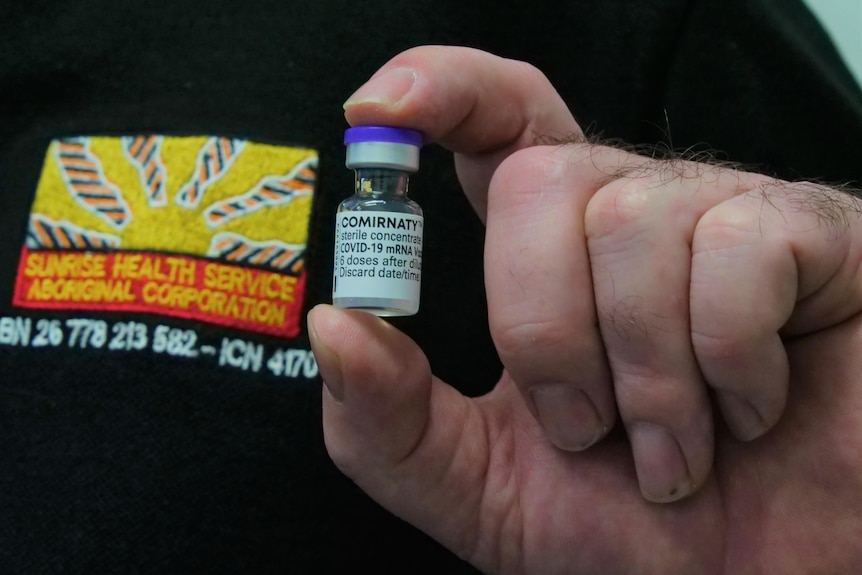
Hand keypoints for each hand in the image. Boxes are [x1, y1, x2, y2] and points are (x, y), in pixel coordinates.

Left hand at [308, 46, 861, 572]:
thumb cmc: (625, 532)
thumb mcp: (479, 486)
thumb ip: (389, 421)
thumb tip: (335, 323)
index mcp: (551, 256)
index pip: (497, 123)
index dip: (441, 93)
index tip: (379, 111)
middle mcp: (631, 216)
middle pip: (538, 178)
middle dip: (544, 329)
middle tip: (589, 426)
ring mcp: (722, 217)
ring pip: (632, 219)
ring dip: (643, 371)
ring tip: (670, 445)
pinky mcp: (812, 236)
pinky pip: (738, 246)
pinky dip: (729, 357)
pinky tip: (748, 409)